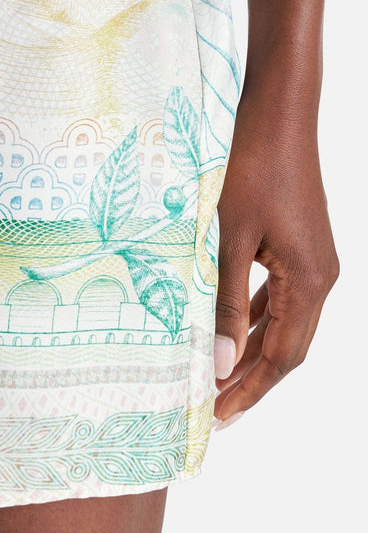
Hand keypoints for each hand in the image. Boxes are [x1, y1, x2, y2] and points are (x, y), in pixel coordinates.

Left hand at [212, 91, 339, 426]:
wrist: (278, 115)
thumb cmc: (253, 169)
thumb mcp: (230, 239)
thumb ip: (224, 302)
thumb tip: (218, 362)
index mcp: (310, 282)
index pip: (281, 357)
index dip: (249, 390)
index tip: (219, 416)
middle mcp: (321, 278)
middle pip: (285, 346)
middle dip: (249, 378)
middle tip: (212, 407)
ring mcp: (312, 262)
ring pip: (282, 323)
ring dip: (250, 350)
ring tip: (217, 377)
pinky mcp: (300, 247)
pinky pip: (278, 296)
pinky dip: (255, 318)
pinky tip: (231, 328)